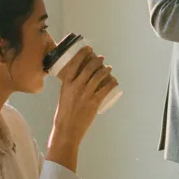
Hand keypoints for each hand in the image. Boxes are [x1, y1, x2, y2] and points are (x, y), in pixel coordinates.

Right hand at [48, 46, 118, 169]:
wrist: (67, 129)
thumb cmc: (64, 114)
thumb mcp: (64, 96)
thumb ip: (70, 88)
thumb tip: (79, 82)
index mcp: (66, 84)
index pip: (74, 64)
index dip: (82, 54)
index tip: (88, 49)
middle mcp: (76, 87)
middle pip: (88, 68)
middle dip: (97, 61)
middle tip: (101, 58)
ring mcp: (85, 94)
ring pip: (98, 77)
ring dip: (105, 70)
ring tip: (109, 68)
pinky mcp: (94, 102)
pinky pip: (105, 89)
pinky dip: (112, 83)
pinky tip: (115, 81)